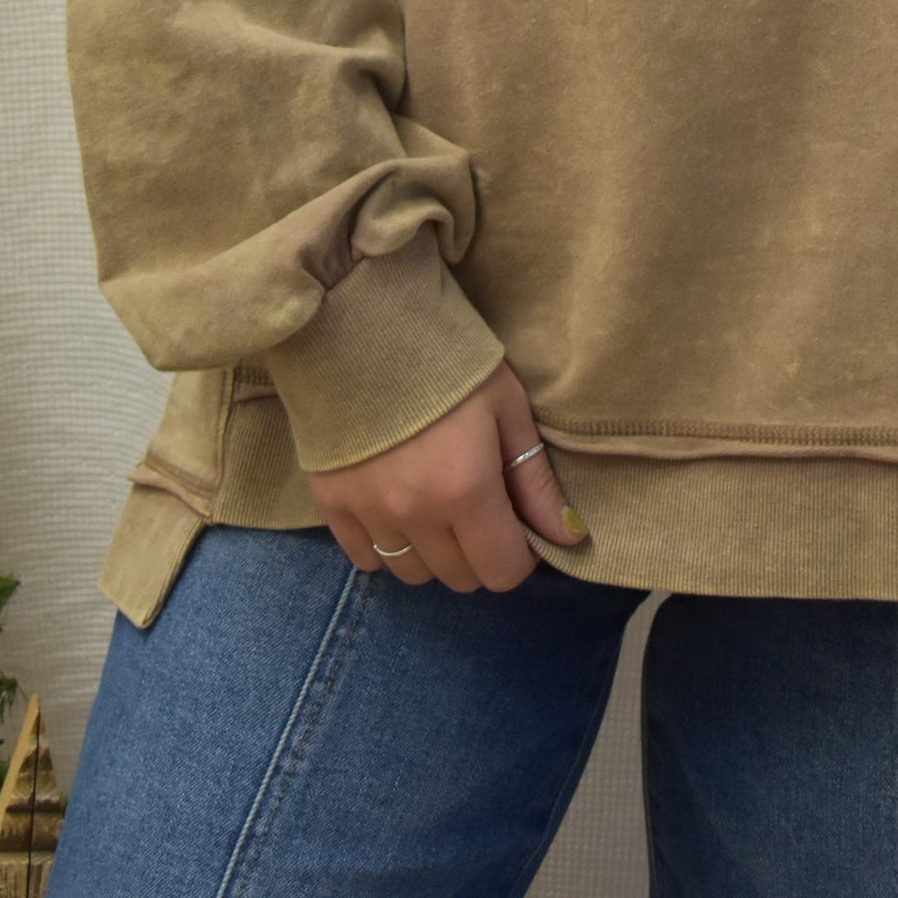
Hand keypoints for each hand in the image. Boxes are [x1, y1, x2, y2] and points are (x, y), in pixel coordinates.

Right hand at [306, 362, 589, 593]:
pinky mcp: (330, 504)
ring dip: (435, 552)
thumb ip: (534, 478)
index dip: (520, 552)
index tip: (518, 518)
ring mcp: (368, 514)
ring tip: (437, 503)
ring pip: (413, 574)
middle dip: (480, 549)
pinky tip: (396, 506)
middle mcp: (415, 516)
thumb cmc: (448, 356)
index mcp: (466, 491)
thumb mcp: (506, 405)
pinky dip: (387, 546)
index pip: (502, 571)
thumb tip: (567, 536)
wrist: (361, 320)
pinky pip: (365, 559)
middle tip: (481, 503)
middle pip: (460, 577)